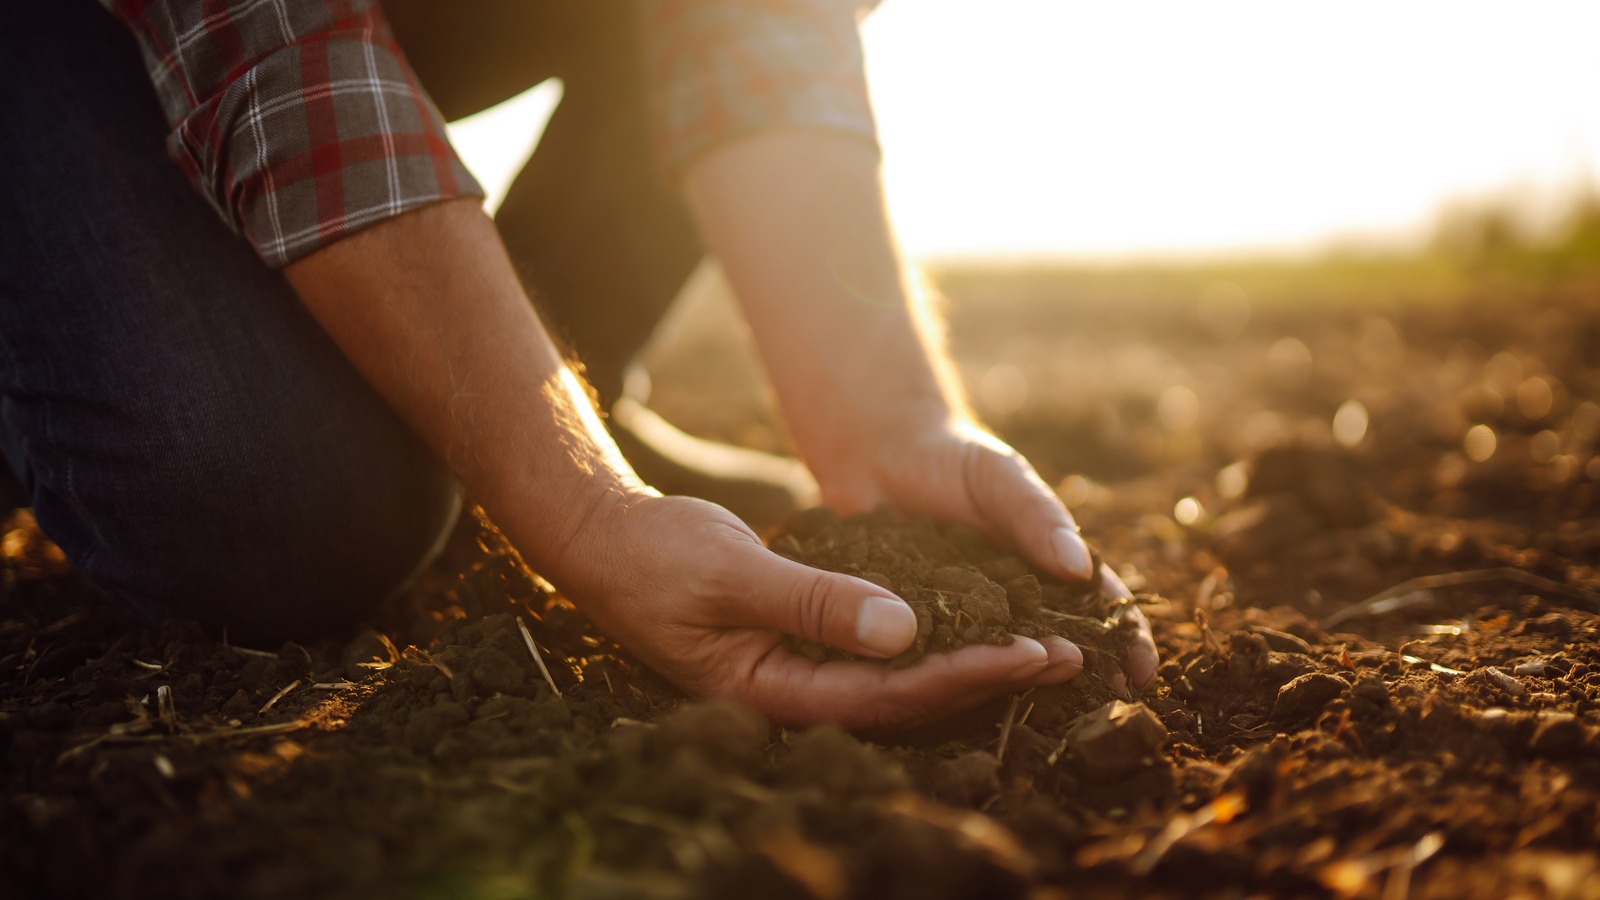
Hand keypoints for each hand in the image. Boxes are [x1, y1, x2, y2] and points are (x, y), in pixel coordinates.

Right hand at [543, 491, 1088, 728]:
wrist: (605, 541)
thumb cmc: (656, 557)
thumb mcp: (734, 573)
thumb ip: (815, 602)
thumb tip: (904, 632)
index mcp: (771, 692)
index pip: (887, 697)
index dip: (963, 676)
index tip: (1030, 652)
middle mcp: (792, 693)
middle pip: (906, 700)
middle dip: (985, 678)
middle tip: (1066, 656)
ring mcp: (797, 670)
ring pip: (898, 678)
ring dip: (967, 660)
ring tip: (1042, 645)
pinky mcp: (800, 642)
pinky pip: (877, 650)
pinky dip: (929, 636)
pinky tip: (973, 620)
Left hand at [813, 417, 1159, 691]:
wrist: (879, 454)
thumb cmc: (953, 458)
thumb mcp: (1000, 477)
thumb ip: (1036, 516)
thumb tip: (1080, 567)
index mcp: (1047, 567)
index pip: (1100, 608)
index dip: (1126, 641)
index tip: (1141, 673)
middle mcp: (1013, 602)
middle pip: (1058, 648)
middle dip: (1084, 681)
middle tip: (1101, 716)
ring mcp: (966, 620)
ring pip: (1000, 664)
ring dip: (1019, 690)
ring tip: (1038, 717)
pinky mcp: (918, 629)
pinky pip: (939, 660)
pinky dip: (952, 683)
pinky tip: (957, 705)